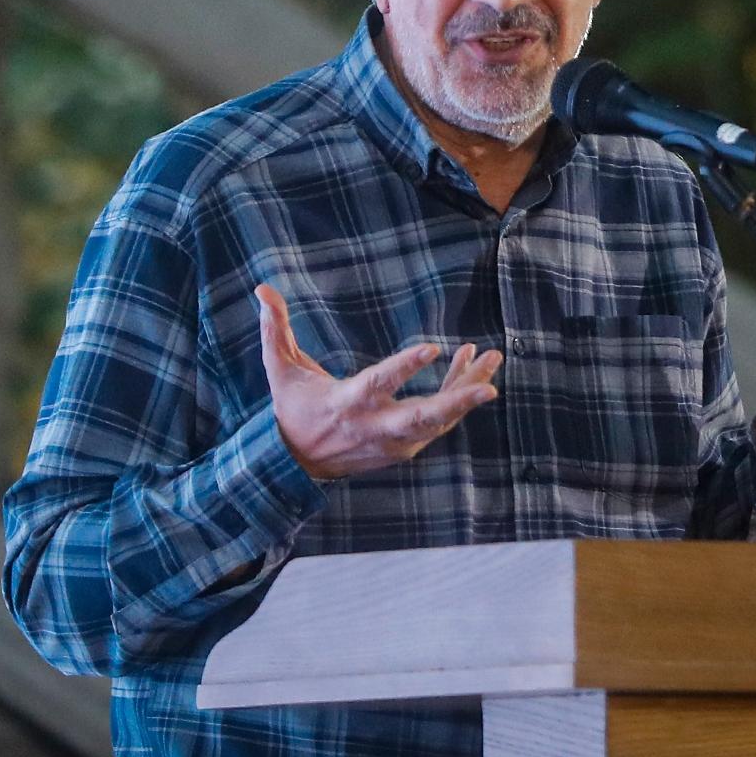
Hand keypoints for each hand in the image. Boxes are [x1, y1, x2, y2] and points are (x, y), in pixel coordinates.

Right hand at [257, 283, 502, 480]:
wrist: (297, 465)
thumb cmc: (292, 409)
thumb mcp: (279, 371)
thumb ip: (274, 329)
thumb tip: (263, 290)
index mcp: (346, 404)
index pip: (380, 385)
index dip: (405, 367)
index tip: (433, 348)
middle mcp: (375, 427)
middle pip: (423, 418)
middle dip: (457, 402)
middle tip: (490, 386)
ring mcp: (394, 443)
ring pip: (440, 420)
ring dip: (467, 390)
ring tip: (492, 356)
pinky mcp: (405, 449)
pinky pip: (439, 422)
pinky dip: (458, 396)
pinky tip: (471, 366)